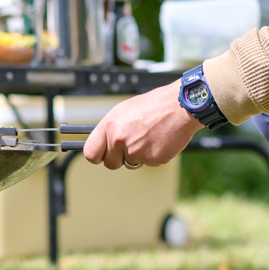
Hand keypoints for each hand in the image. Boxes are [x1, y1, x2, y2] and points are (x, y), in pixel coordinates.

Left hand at [83, 80, 204, 169]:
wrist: (178, 106)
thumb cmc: (151, 106)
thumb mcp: (122, 112)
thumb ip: (109, 129)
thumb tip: (101, 143)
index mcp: (109, 127)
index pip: (90, 153)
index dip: (96, 156)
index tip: (101, 155)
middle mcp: (120, 140)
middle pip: (110, 163)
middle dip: (119, 158)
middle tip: (130, 145)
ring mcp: (136, 151)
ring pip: (130, 163)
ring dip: (137, 155)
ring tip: (147, 137)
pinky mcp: (153, 159)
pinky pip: (148, 163)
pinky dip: (152, 155)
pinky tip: (158, 140)